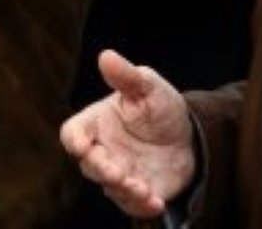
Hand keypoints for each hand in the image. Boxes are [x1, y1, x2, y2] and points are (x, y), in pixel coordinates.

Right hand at [59, 50, 195, 219]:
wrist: (187, 135)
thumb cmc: (159, 106)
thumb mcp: (148, 86)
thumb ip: (126, 76)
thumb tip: (106, 55)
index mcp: (98, 122)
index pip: (73, 132)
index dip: (74, 140)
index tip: (81, 145)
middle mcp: (103, 151)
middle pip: (89, 165)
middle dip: (101, 170)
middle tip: (117, 173)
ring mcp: (118, 174)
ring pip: (110, 188)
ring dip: (124, 190)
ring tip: (142, 189)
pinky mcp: (136, 194)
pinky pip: (133, 205)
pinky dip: (143, 206)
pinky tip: (157, 202)